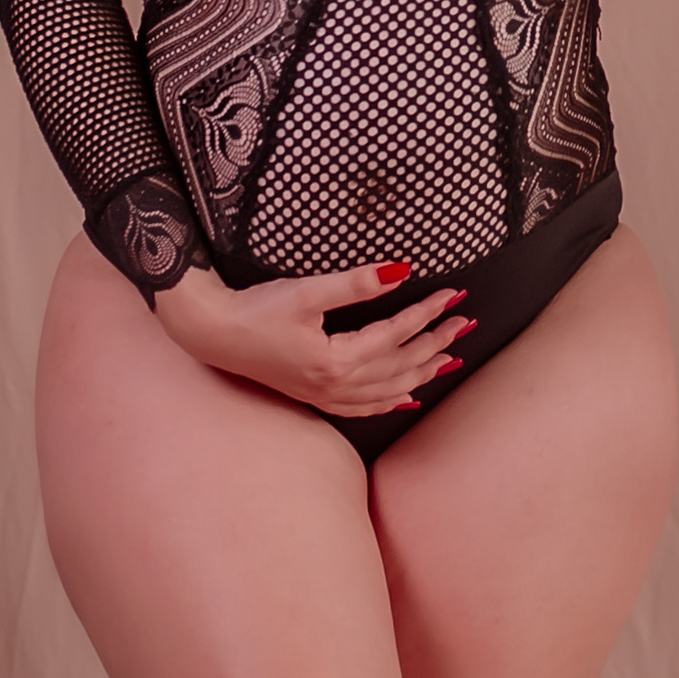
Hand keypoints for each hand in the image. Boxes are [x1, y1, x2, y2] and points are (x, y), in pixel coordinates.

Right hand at [150, 257, 474, 417]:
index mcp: (337, 360)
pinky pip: (365, 406)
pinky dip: (392, 400)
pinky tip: (407, 397)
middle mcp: (336, 385)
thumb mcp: (306, 292)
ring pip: (389, 389)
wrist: (213, 335)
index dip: (428, 313)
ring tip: (451, 357)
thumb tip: (401, 271)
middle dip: (436, 343)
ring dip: (422, 372)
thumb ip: (354, 284)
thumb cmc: (256, 311)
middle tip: (465, 323)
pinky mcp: (315, 396)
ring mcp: (326, 395)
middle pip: (400, 365)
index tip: (455, 295)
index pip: (397, 334)